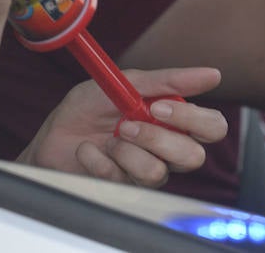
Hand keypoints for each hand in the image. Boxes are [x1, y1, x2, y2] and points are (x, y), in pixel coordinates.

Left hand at [18, 68, 226, 186]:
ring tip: (108, 138)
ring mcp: (146, 172)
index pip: (212, 127)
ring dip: (125, 150)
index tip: (159, 106)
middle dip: (157, 139)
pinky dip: (98, 159)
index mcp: (173, 121)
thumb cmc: (89, 107)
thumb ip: (166, 81)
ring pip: (157, 172)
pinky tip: (88, 151)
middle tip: (126, 125)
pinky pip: (122, 180)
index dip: (194, 119)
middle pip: (193, 156)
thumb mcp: (124, 83)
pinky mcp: (123, 189)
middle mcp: (166, 149)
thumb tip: (212, 75)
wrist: (52, 136)